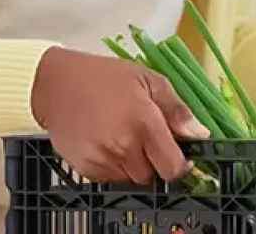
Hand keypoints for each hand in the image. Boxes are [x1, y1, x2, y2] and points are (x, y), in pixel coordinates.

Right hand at [30, 47, 209, 184]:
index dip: (180, 163)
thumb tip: (200, 134)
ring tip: (124, 136)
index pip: (173, 167)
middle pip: (153, 176)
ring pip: (132, 179)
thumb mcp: (148, 80)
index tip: (177, 151)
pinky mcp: (85, 168)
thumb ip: (176, 110)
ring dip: (135, 164)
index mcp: (143, 123)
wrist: (55, 84)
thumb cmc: (104, 77)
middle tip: (145, 136)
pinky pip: (110, 178)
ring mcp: (102, 160)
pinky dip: (114, 166)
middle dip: (155, 161)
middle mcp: (122, 147)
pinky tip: (107, 142)